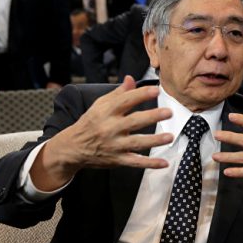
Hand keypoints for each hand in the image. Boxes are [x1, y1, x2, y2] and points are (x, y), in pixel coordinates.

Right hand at [31, 76, 173, 190]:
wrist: (72, 148)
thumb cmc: (90, 123)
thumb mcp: (99, 105)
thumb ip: (118, 93)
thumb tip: (131, 78)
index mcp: (106, 112)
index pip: (125, 101)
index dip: (141, 95)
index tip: (156, 90)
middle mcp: (110, 128)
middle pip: (134, 121)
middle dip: (152, 116)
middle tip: (169, 112)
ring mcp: (114, 145)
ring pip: (137, 143)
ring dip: (154, 140)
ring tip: (170, 137)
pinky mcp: (117, 160)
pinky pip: (135, 162)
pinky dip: (150, 164)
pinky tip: (164, 163)